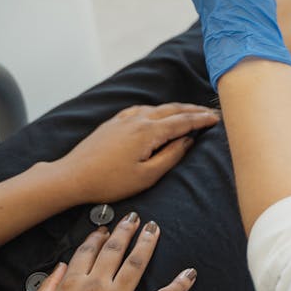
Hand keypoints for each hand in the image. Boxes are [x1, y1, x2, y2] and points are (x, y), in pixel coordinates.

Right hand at [18, 217, 195, 290]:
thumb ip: (46, 288)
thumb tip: (59, 268)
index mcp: (70, 285)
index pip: (87, 252)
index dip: (97, 236)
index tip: (104, 227)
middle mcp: (95, 287)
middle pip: (114, 250)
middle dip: (126, 230)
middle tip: (135, 218)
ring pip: (137, 263)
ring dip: (148, 243)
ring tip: (155, 229)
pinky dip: (179, 286)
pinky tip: (190, 274)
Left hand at [53, 103, 219, 205]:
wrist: (72, 176)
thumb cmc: (109, 182)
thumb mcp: (146, 176)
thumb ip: (171, 156)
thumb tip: (188, 141)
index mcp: (149, 131)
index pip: (183, 121)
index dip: (202, 119)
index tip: (217, 118)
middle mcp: (138, 119)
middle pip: (172, 110)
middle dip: (193, 110)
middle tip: (210, 112)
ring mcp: (124, 118)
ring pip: (157, 108)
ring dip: (176, 109)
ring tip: (189, 112)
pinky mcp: (114, 122)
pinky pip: (142, 110)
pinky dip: (157, 110)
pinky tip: (158, 113)